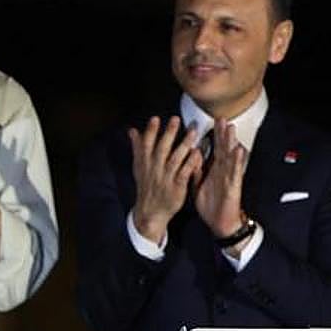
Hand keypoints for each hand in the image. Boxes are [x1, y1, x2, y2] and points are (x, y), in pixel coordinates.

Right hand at [128, 116, 202, 242]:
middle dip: (168, 134)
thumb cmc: (147, 186)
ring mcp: (166, 178)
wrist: (151, 211)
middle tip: (176, 119)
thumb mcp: (139, 167)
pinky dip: (191, 162)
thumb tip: (132, 130)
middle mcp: (154, 169)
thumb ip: (138, 147)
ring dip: (184, 144)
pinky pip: (185, 172)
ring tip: (193, 131)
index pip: (146, 145)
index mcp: (145, 163)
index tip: (155, 119)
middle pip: (161, 149)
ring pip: (175, 159)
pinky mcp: (177, 187)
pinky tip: (198, 152)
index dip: (151, 132)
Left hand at [194, 119, 247, 237]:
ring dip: (231, 143)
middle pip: (224, 149)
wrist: (220, 223)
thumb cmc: (211, 204)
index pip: (216, 149)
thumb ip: (195, 170)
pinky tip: (239, 151)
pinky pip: (235, 172)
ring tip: (231, 130)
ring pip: (231, 157)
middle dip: (224, 134)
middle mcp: (223, 171)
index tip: (213, 121)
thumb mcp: (198, 184)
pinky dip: (237, 161)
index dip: (215, 135)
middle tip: (223, 118)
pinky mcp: (233, 187)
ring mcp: (229, 178)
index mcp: (215, 170)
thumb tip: (191, 155)